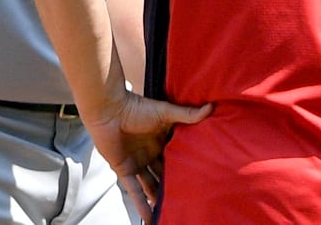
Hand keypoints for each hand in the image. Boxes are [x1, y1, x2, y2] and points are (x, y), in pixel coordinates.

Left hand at [83, 91, 211, 220]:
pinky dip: (141, 204)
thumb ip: (187, 115)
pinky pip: (134, 191)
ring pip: (150, 186)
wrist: (109, 110)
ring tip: (171, 211)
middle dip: (173, 186)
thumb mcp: (165, 113)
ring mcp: (137, 163)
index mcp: (161, 141)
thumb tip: (211, 107)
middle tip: (188, 200)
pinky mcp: (124, 170)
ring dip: (158, 199)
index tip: (199, 180)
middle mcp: (150, 154)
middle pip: (163, 174)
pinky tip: (149, 217)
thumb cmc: (136, 107)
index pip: (175, 158)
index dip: (185, 168)